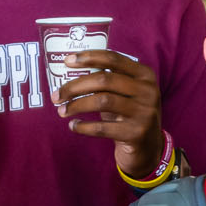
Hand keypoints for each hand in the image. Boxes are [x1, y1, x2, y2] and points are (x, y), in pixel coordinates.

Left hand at [56, 51, 165, 178]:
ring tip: (62, 111)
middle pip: (104, 80)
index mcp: (145, 75)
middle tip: (57, 95)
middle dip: (75, 86)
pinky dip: (83, 126)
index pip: (113, 59)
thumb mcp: (126, 94)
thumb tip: (71, 71)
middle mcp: (147, 91)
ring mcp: (144, 113)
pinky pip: (102, 128)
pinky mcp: (136, 134)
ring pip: (102, 101)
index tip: (67, 61)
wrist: (149, 148)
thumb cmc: (129, 114)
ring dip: (76, 105)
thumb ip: (108, 81)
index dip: (88, 57)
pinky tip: (74, 126)